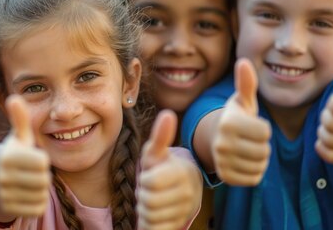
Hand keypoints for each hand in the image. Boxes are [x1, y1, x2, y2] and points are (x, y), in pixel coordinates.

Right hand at [0, 95, 50, 216]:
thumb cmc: (13, 153)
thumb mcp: (18, 136)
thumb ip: (20, 118)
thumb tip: (15, 97)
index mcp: (7, 157)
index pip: (43, 162)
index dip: (42, 160)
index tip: (33, 158)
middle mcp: (3, 177)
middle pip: (44, 180)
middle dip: (43, 175)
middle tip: (33, 172)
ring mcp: (4, 195)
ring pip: (41, 194)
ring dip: (41, 189)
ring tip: (30, 181)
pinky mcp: (9, 209)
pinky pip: (38, 208)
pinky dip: (38, 202)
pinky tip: (28, 194)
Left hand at [138, 111, 200, 229]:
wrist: (183, 190)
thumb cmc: (162, 167)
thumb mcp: (157, 152)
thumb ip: (160, 136)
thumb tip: (168, 114)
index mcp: (182, 172)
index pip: (150, 182)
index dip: (144, 180)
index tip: (150, 176)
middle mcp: (189, 193)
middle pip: (148, 201)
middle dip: (143, 196)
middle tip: (149, 190)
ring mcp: (186, 211)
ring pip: (151, 216)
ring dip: (145, 209)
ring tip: (152, 200)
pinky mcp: (180, 225)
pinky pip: (156, 229)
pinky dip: (149, 223)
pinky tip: (154, 213)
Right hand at [212, 58, 270, 185]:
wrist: (214, 140)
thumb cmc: (235, 117)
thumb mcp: (241, 101)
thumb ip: (246, 83)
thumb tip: (244, 61)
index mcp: (228, 122)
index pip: (265, 132)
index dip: (263, 129)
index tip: (252, 125)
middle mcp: (222, 143)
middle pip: (264, 150)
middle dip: (262, 145)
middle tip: (250, 140)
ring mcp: (222, 162)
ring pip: (260, 165)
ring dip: (259, 159)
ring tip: (248, 149)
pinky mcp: (226, 177)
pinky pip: (254, 178)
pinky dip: (254, 172)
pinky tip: (244, 162)